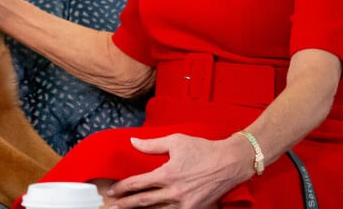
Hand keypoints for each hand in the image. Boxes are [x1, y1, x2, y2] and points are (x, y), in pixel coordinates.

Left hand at [106, 133, 249, 208]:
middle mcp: (174, 192)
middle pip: (144, 201)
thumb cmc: (202, 149)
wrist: (229, 163)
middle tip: (113, 205)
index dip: (124, 188)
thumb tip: (133, 142)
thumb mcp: (175, 141)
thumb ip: (151, 144)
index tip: (113, 190)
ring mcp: (185, 204)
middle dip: (127, 204)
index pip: (139, 184)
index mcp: (168, 174)